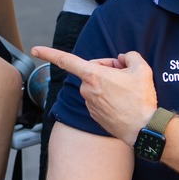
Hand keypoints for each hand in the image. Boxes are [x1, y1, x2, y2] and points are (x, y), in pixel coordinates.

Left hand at [32, 47, 157, 145]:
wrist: (144, 129)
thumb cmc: (141, 99)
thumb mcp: (142, 69)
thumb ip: (129, 56)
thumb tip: (122, 59)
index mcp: (94, 76)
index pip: (67, 60)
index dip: (49, 53)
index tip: (34, 50)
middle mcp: (87, 90)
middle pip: (92, 71)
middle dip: (106, 69)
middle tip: (126, 74)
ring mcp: (89, 104)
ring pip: (96, 86)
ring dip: (108, 84)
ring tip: (127, 92)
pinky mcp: (94, 115)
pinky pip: (99, 99)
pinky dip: (108, 97)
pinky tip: (123, 103)